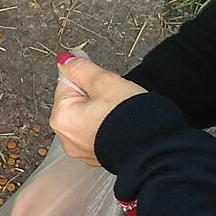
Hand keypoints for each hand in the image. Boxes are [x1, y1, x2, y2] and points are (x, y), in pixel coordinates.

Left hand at [49, 51, 144, 165]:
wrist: (154, 146)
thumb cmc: (129, 117)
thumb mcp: (104, 82)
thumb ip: (81, 68)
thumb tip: (65, 59)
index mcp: (61, 118)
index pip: (67, 82)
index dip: (88, 77)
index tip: (102, 81)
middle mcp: (66, 138)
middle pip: (76, 101)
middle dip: (95, 95)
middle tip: (114, 98)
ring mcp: (81, 149)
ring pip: (88, 116)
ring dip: (102, 110)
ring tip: (119, 111)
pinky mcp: (96, 156)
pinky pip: (97, 132)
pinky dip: (107, 126)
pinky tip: (121, 125)